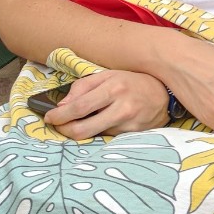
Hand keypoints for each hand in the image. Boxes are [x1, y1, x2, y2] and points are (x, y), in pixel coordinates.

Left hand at [44, 69, 169, 138]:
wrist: (164, 93)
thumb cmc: (132, 81)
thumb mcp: (108, 75)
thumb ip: (83, 87)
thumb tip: (62, 105)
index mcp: (113, 88)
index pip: (79, 107)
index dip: (60, 116)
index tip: (49, 118)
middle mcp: (122, 108)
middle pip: (83, 130)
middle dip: (65, 130)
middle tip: (58, 126)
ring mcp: (128, 124)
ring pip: (94, 135)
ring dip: (82, 130)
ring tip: (82, 120)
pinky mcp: (133, 135)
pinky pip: (107, 137)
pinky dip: (99, 132)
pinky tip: (101, 123)